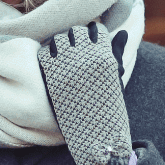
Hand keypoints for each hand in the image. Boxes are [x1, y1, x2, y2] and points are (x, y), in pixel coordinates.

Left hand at [37, 23, 131, 164]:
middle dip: (76, 36)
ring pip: (58, 39)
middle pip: (76, 32)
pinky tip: (51, 62)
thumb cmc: (109, 106)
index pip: (96, 30)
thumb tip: (120, 32)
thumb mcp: (116, 78)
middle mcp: (86, 58)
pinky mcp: (51, 76)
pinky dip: (47, 55)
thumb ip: (116, 52)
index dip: (93, 32)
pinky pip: (44, 54)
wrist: (95, 134)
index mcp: (105, 57)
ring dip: (60, 43)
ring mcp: (67, 66)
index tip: (90, 37)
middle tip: (74, 44)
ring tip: (62, 53)